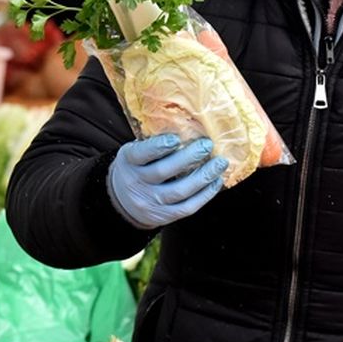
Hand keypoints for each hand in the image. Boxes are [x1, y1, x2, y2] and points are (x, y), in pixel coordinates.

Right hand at [107, 134, 227, 229]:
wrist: (123, 201)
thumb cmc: (136, 168)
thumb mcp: (134, 152)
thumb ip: (153, 143)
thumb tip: (187, 125)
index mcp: (129, 161)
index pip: (141, 154)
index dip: (158, 146)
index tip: (176, 138)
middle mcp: (137, 183)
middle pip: (164, 171)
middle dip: (189, 157)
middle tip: (207, 145)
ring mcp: (150, 202)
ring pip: (180, 191)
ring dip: (204, 176)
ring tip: (220, 163)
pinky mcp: (164, 216)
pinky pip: (187, 207)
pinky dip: (205, 195)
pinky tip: (215, 182)